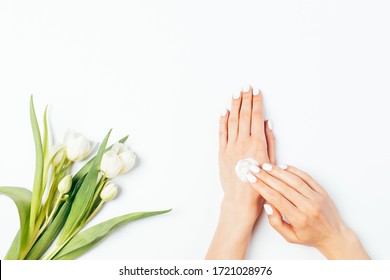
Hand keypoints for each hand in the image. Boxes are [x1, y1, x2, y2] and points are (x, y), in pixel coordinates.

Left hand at [206, 86, 274, 258]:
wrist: (241, 200)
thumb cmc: (260, 184)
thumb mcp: (271, 163)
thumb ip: (270, 141)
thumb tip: (267, 123)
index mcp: (257, 143)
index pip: (256, 117)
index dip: (256, 102)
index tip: (256, 91)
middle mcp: (243, 142)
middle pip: (244, 115)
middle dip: (245, 99)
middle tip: (246, 86)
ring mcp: (230, 146)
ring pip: (232, 121)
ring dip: (234, 105)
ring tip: (236, 93)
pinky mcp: (222, 152)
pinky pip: (221, 133)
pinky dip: (222, 120)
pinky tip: (224, 111)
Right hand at [247, 163, 369, 258]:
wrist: (334, 235)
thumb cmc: (310, 236)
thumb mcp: (290, 237)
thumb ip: (276, 223)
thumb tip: (267, 205)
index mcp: (299, 219)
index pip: (276, 199)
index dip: (262, 187)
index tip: (252, 180)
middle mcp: (308, 206)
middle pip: (282, 187)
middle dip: (266, 177)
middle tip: (254, 169)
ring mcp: (316, 197)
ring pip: (294, 180)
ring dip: (278, 171)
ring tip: (265, 166)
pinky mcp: (321, 191)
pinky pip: (306, 177)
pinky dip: (294, 170)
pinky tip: (282, 167)